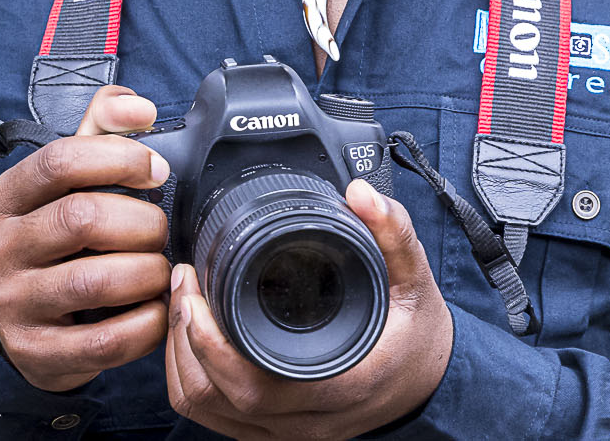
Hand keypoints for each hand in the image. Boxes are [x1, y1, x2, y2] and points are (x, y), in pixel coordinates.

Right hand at [0, 86, 171, 391]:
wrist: (27, 327)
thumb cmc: (60, 242)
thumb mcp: (69, 183)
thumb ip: (100, 130)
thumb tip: (137, 106)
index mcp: (7, 198)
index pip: (59, 160)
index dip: (118, 158)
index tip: (156, 170)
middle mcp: (0, 248)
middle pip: (82, 218)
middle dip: (141, 222)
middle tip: (160, 230)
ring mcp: (13, 303)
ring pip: (95, 280)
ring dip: (147, 272)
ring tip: (159, 270)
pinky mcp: (35, 352)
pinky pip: (105, 340)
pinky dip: (146, 324)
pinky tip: (156, 311)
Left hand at [164, 178, 453, 440]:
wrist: (429, 382)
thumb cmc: (417, 336)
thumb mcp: (415, 279)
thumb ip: (392, 233)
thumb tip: (361, 193)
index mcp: (339, 386)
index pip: (255, 386)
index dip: (209, 344)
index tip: (196, 290)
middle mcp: (308, 420)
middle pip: (215, 400)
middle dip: (183, 337)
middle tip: (183, 281)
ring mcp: (288, 432)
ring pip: (205, 412)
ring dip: (181, 359)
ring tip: (182, 303)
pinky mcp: (274, 431)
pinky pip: (213, 417)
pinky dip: (191, 378)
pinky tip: (192, 337)